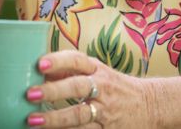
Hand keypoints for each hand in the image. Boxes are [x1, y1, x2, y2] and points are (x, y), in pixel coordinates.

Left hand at [25, 51, 154, 127]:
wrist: (150, 105)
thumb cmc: (114, 85)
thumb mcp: (96, 71)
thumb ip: (69, 71)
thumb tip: (40, 72)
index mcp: (97, 69)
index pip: (77, 60)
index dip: (58, 61)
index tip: (40, 64)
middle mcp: (102, 88)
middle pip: (77, 87)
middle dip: (53, 91)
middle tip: (30, 94)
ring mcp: (106, 111)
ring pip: (79, 116)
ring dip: (55, 119)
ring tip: (33, 121)